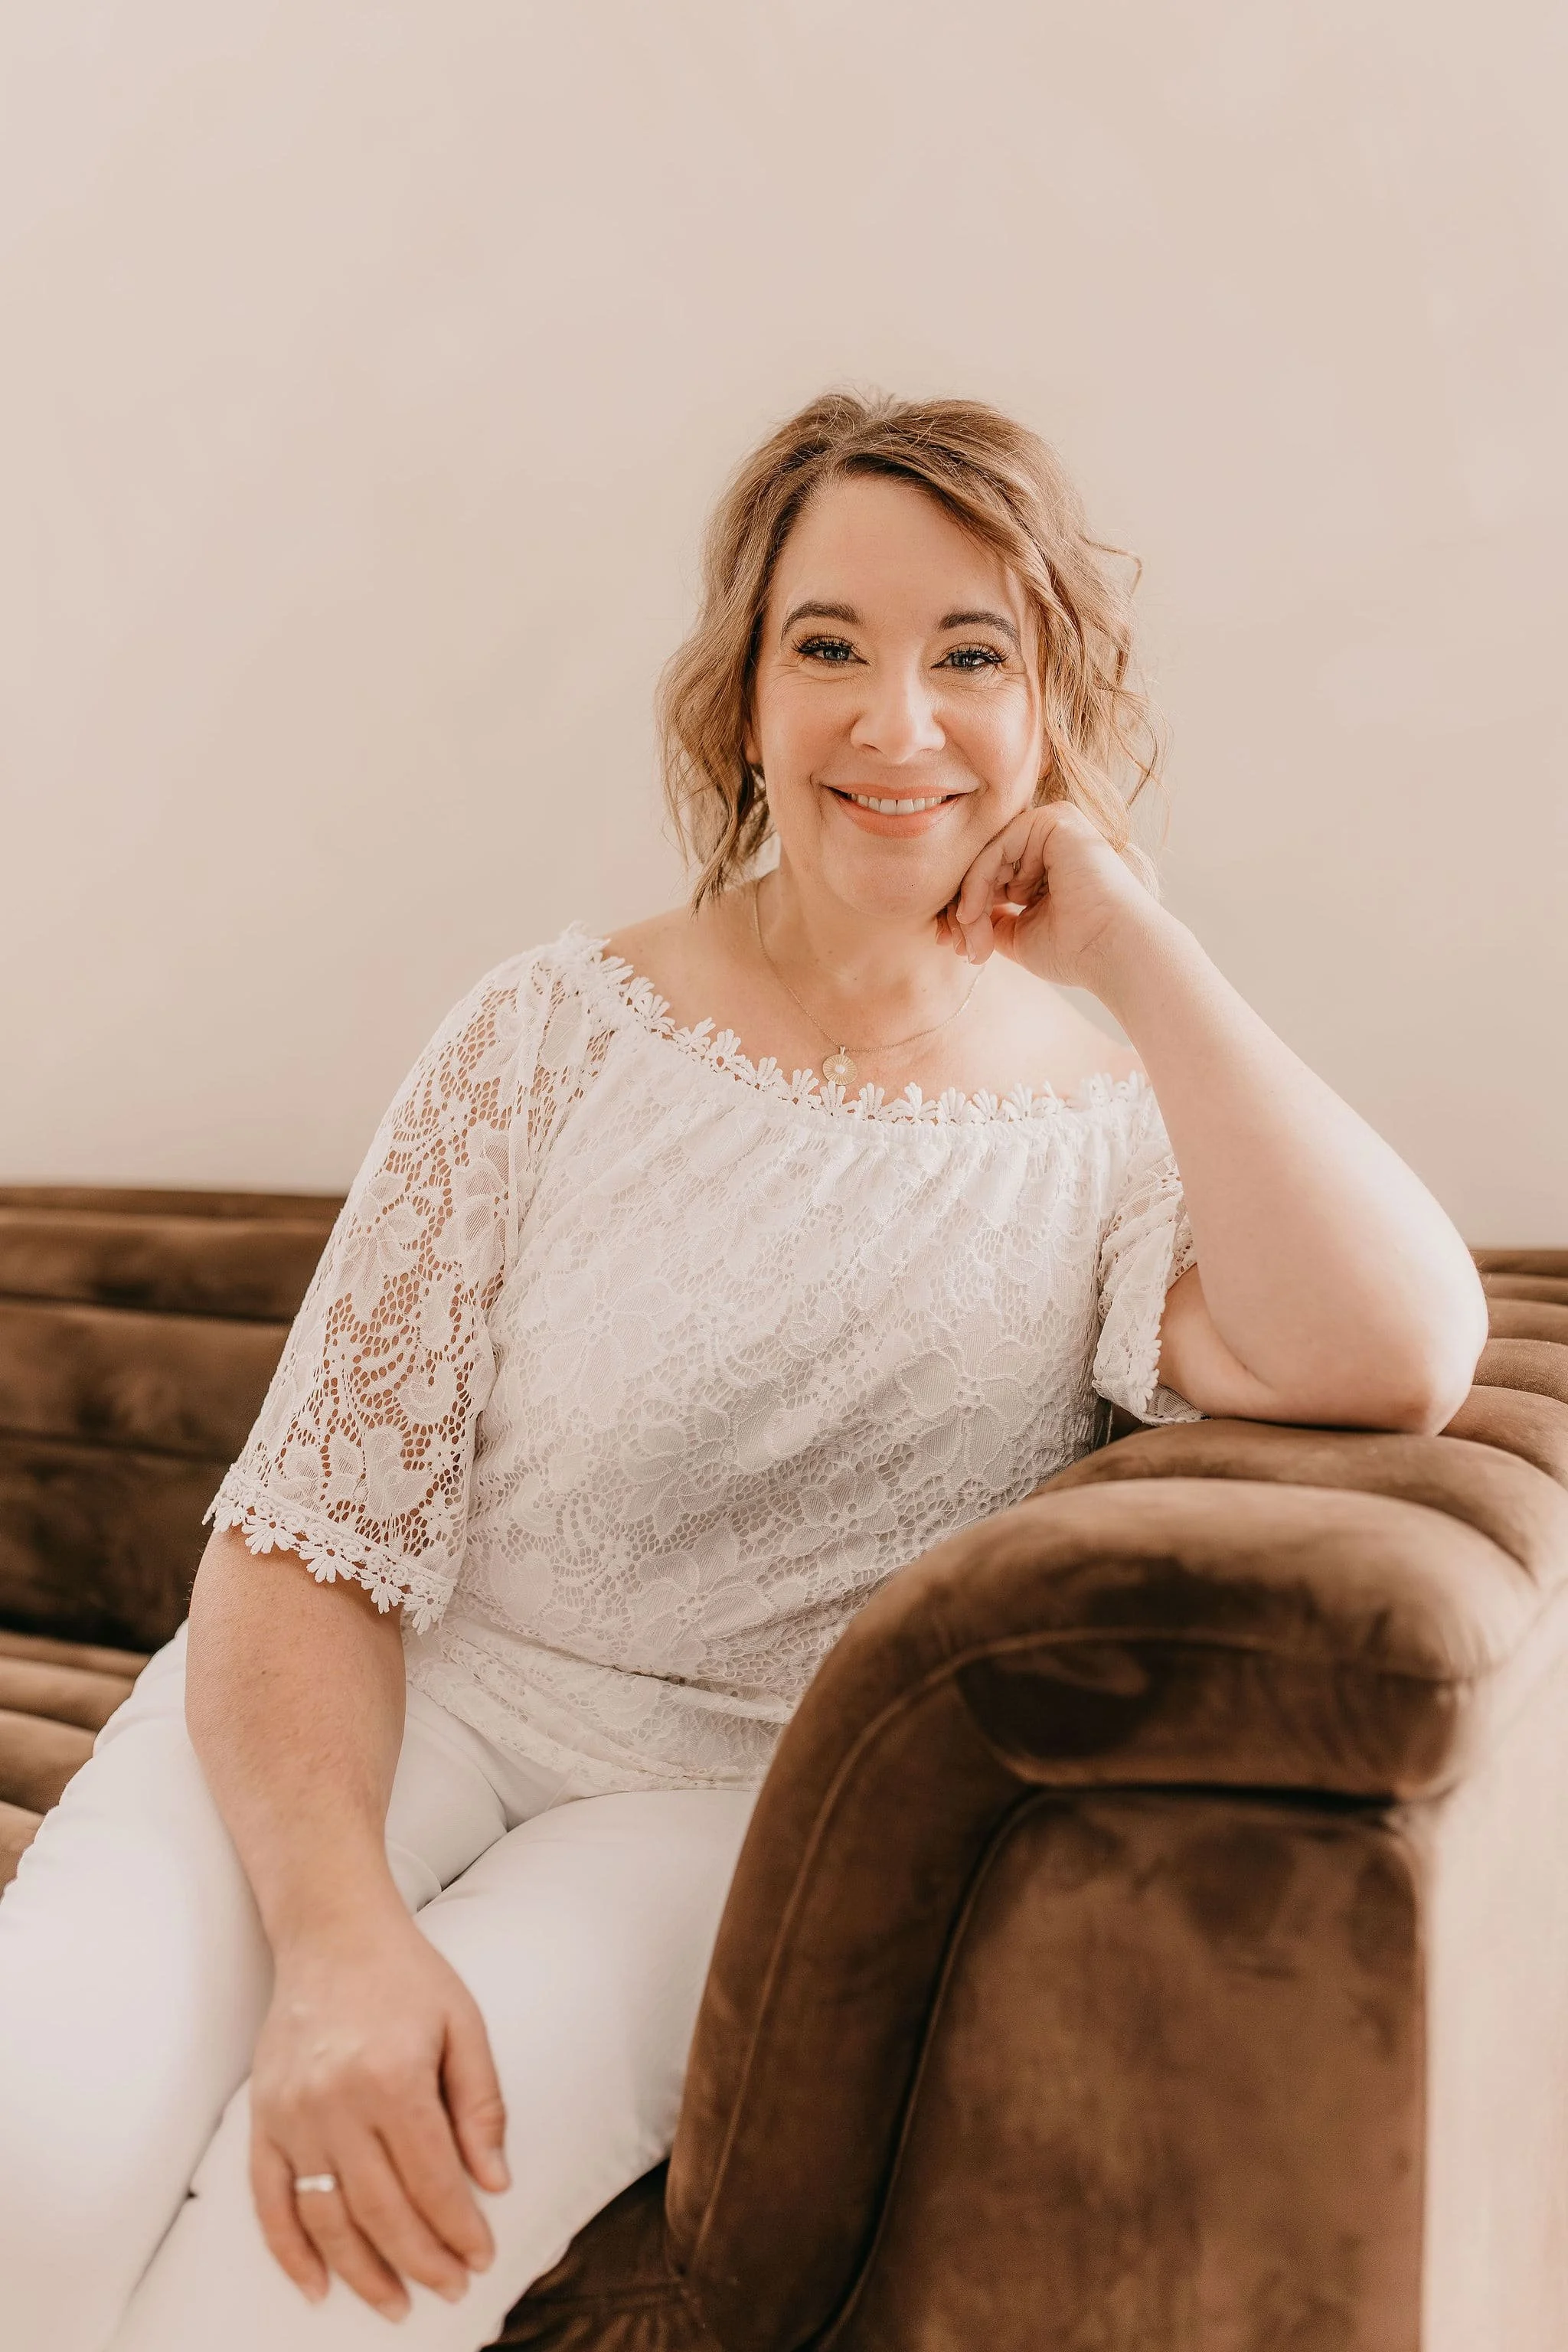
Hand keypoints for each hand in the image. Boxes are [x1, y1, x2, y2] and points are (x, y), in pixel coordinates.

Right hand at [249, 1913, 508, 2321]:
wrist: (332, 1933)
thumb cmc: (406, 1976)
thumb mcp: (463, 2025)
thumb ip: (481, 2105)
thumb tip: (494, 2184)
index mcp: (394, 2076)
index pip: (431, 2180)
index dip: (459, 2229)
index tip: (481, 2259)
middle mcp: (336, 2102)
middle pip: (380, 2210)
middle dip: (420, 2260)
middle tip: (450, 2289)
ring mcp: (292, 2114)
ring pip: (325, 2218)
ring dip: (361, 2271)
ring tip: (395, 2303)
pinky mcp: (262, 2119)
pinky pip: (268, 2201)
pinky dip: (290, 2252)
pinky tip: (316, 2286)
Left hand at [937, 800, 1160, 992]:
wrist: (1115, 953)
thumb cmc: (1077, 950)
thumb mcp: (1019, 933)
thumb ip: (991, 918)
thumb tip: (959, 914)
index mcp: (1049, 864)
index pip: (993, 875)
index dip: (966, 908)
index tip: (951, 944)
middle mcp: (1052, 840)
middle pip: (986, 863)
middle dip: (963, 906)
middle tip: (952, 943)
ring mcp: (1055, 826)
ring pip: (988, 855)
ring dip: (969, 899)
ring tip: (970, 938)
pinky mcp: (1056, 821)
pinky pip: (998, 846)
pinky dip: (978, 881)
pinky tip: (971, 913)